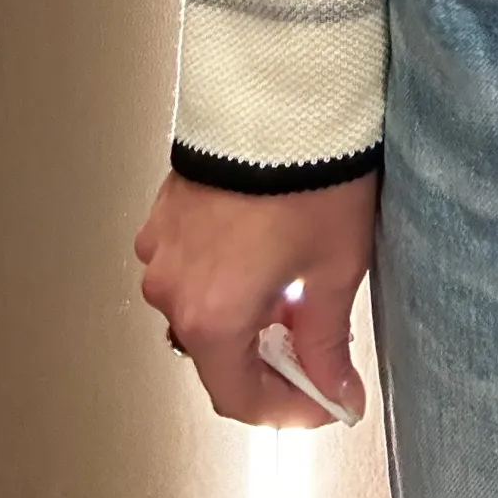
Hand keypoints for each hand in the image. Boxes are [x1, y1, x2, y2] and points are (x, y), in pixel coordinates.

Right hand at [134, 168, 379, 425]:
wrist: (278, 90)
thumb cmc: (310, 171)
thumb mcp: (335, 265)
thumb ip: (327, 339)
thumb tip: (334, 389)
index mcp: (212, 316)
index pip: (238, 397)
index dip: (285, 407)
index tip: (321, 398)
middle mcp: (173, 290)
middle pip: (219, 351)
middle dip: (270, 354)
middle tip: (320, 337)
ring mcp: (163, 249)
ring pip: (203, 306)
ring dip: (245, 309)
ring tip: (295, 280)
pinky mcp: (164, 214)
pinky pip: (190, 264)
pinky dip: (224, 271)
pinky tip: (265, 245)